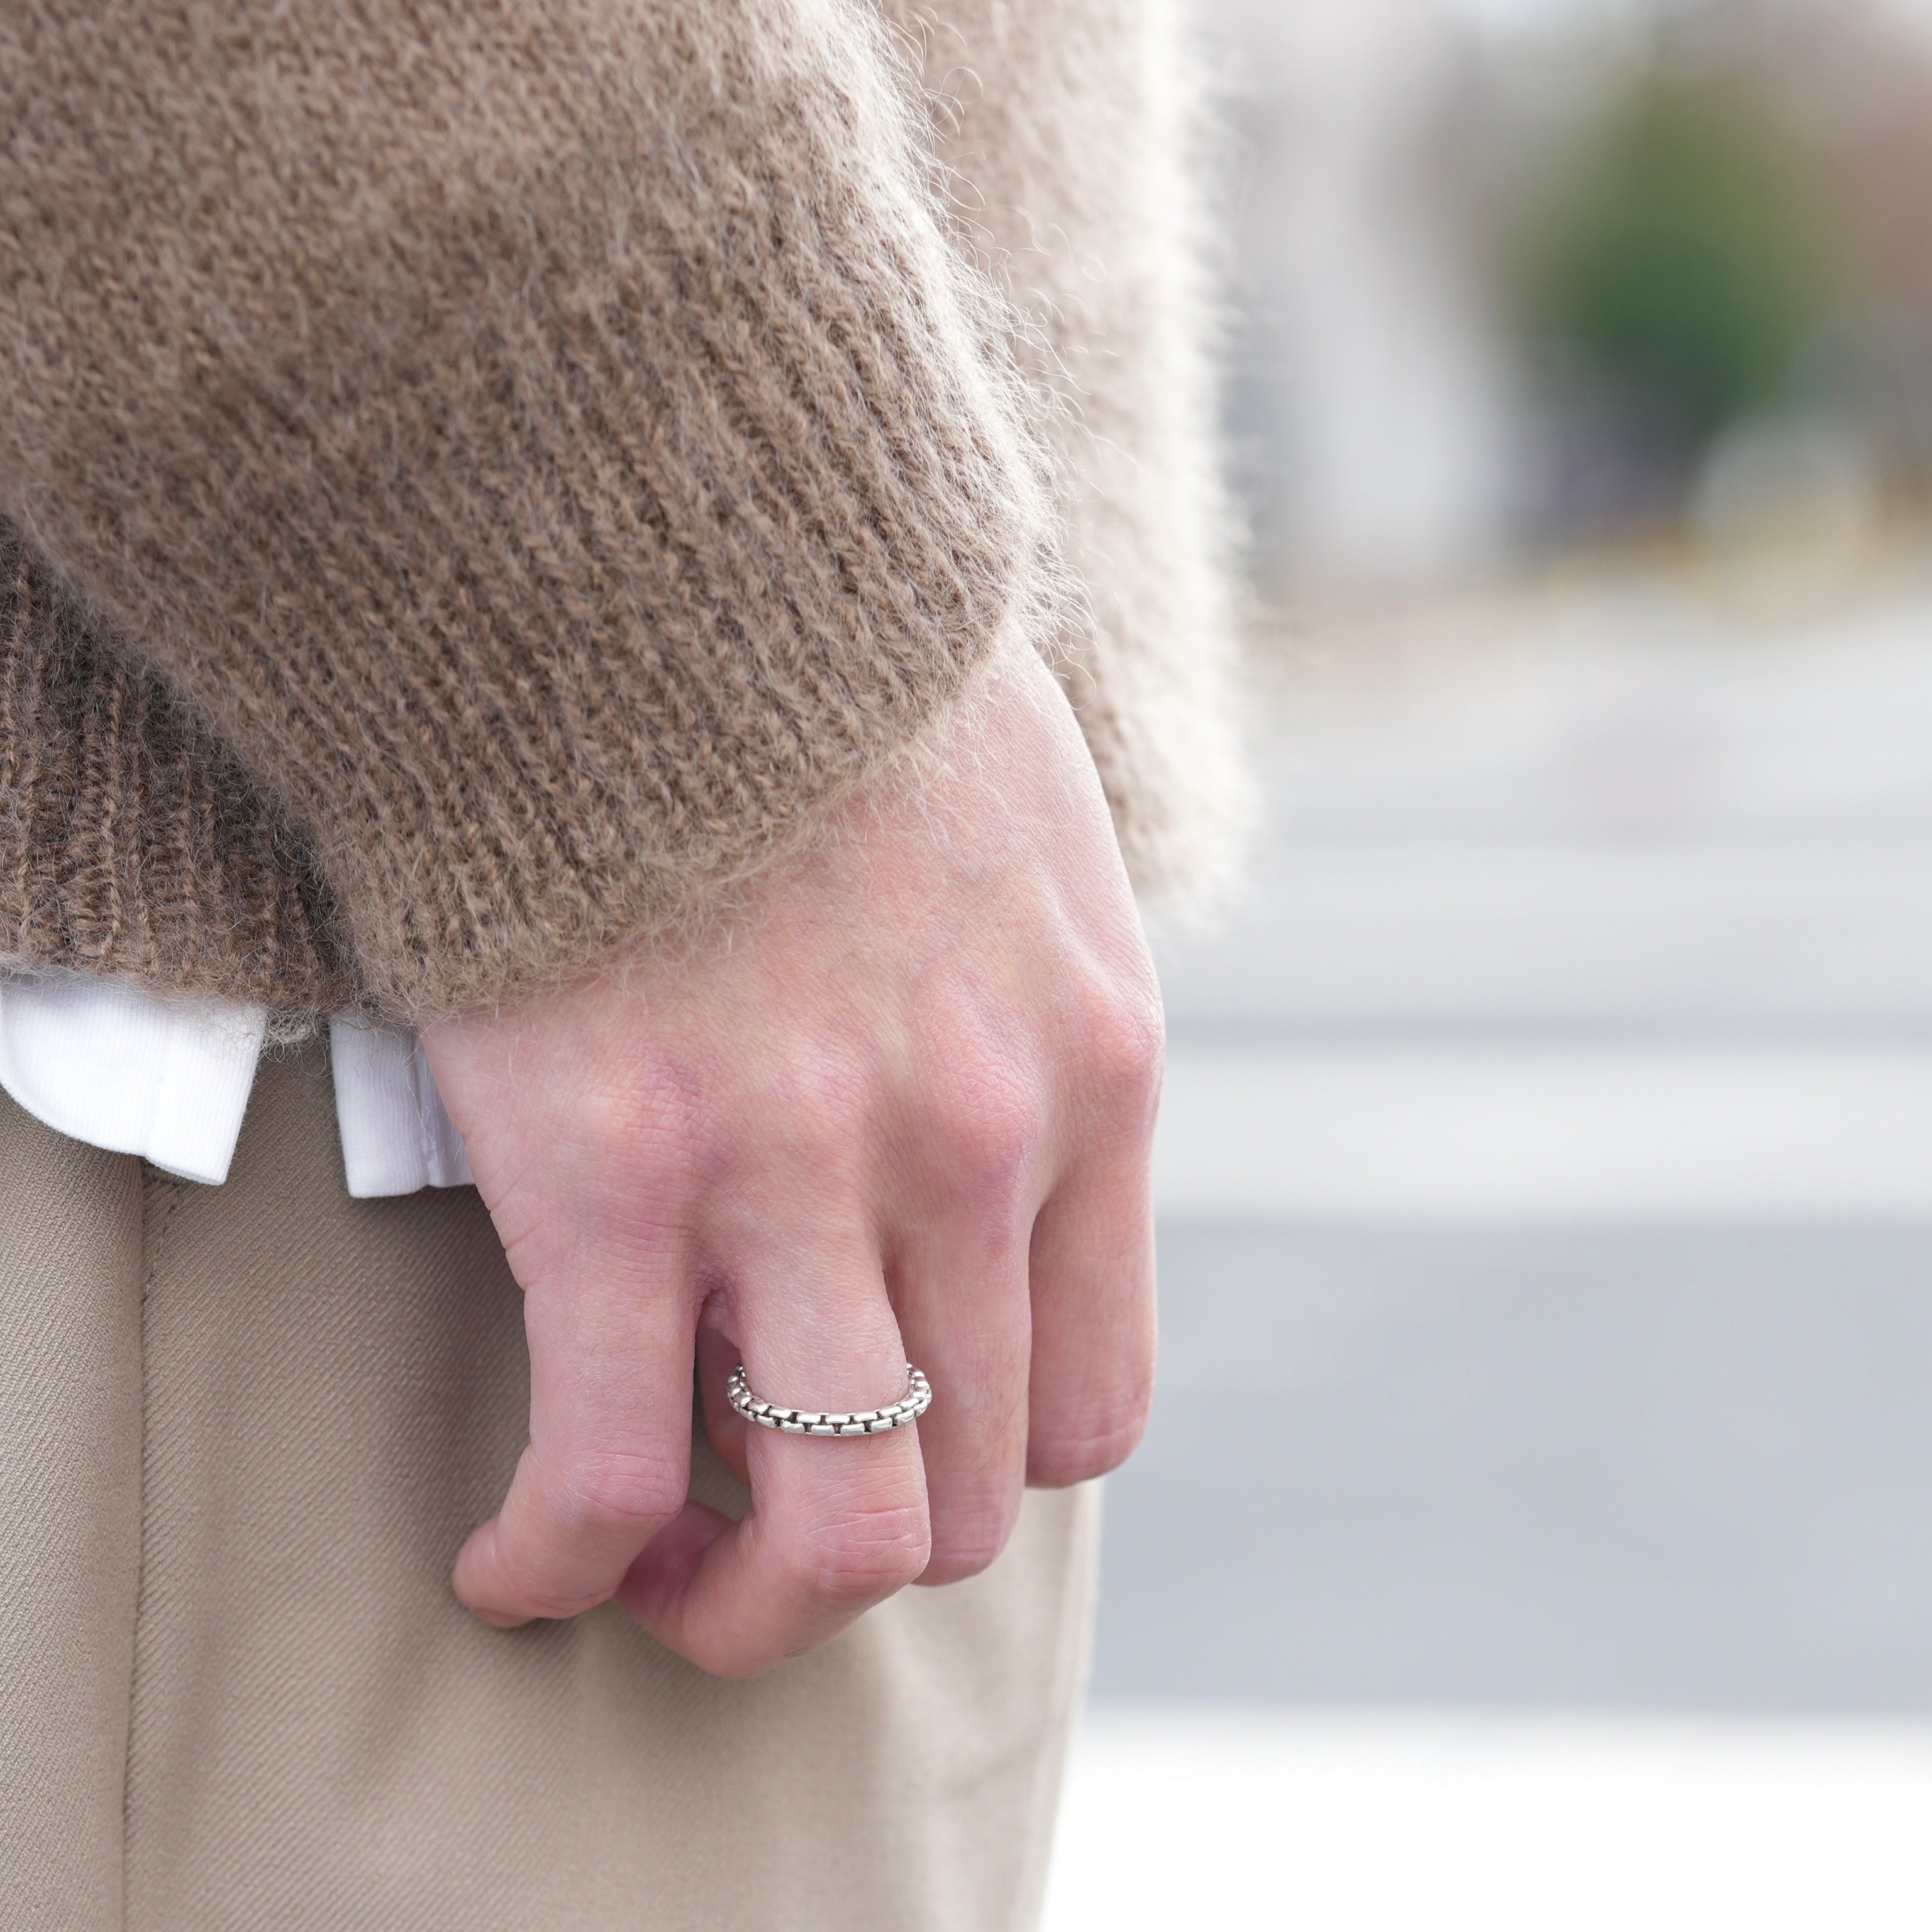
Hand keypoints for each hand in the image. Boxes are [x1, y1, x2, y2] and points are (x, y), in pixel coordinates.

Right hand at [423, 630, 1161, 1676]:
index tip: (880, 1451)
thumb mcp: (1036, 866)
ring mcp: (808, 1168)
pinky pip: (613, 1468)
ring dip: (733, 1609)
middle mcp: (981, 1146)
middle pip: (965, 1498)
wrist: (674, 550)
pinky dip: (556, 1559)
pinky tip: (506, 1560)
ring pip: (835, 1536)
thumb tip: (993, 1190)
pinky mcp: (620, 1167)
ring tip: (647, 1574)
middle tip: (745, 1536)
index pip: (1088, 1410)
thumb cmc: (844, 707)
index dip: (975, 1471)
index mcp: (1095, 1074)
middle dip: (851, 1560)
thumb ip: (1042, 1044)